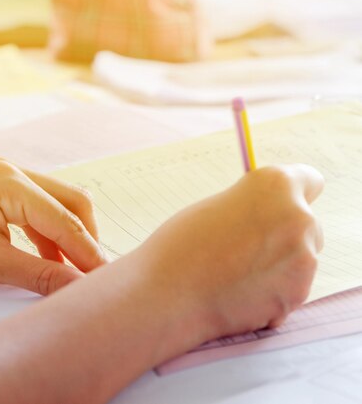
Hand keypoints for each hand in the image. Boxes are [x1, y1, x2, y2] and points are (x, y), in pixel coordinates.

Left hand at [0, 157, 106, 294]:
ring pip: (50, 200)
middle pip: (67, 199)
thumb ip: (42, 275)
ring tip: (66, 270)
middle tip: (91, 271)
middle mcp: (7, 167)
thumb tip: (81, 286)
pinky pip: (30, 202)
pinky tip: (43, 256)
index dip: (88, 251)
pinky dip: (41, 229)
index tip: (104, 278)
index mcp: (8, 181)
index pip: (64, 219)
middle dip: (82, 236)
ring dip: (62, 235)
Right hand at [133, 164, 323, 339]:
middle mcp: (298, 217)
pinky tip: (237, 295)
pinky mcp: (296, 295)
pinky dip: (270, 295)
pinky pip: (289, 292)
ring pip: (300, 261)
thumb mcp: (216, 209)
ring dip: (277, 268)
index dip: (293, 194)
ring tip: (233, 275)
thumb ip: (252, 209)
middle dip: (283, 237)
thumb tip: (272, 219)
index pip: (310, 179)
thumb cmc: (180, 247)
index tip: (281, 207)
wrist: (165, 294)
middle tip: (244, 250)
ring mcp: (302, 259)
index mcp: (275, 185)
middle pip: (306, 225)